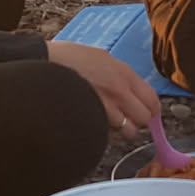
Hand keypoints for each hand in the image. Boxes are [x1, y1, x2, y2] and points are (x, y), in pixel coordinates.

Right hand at [46, 41, 161, 138]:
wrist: (42, 66)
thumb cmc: (66, 59)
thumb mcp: (100, 58)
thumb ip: (120, 75)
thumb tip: (131, 90)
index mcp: (124, 74)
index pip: (153, 100)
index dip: (151, 110)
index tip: (147, 113)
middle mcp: (120, 92)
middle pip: (144, 119)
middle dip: (136, 121)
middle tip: (125, 118)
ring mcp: (106, 109)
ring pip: (127, 132)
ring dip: (120, 130)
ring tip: (106, 122)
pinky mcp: (92, 122)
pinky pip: (106, 136)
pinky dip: (103, 134)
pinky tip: (92, 123)